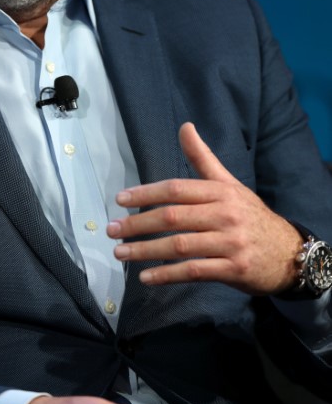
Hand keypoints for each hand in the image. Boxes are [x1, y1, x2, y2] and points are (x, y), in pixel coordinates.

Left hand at [107, 122, 301, 295]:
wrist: (290, 253)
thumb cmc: (251, 216)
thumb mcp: (230, 184)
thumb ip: (203, 159)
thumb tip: (185, 126)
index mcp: (221, 191)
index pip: (176, 189)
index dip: (146, 193)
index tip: (120, 200)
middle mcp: (225, 214)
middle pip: (173, 217)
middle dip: (138, 224)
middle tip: (112, 230)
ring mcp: (230, 243)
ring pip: (180, 246)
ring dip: (145, 250)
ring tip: (121, 253)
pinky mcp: (234, 269)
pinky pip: (194, 271)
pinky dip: (167, 275)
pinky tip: (146, 277)